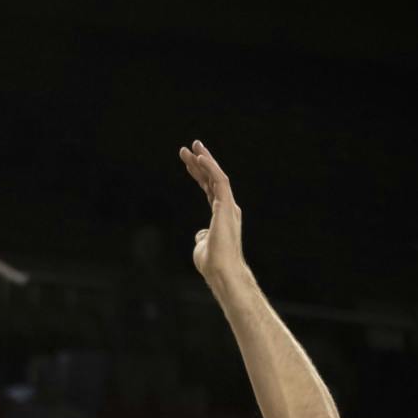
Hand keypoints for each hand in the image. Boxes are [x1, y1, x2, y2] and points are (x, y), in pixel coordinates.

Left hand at [178, 139, 244, 288]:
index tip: (189, 161)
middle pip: (212, 179)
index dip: (199, 174)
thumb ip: (203, 236)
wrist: (221, 271)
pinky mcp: (227, 206)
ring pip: (217, 176)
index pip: (209, 188)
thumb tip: (200, 233)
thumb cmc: (212, 262)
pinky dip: (210, 168)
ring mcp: (228, 205)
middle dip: (201, 162)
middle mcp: (227, 207)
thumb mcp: (202, 245)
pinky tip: (200, 158)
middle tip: (189, 147)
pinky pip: (220, 181)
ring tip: (193, 146)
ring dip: (205, 160)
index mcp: (221, 214)